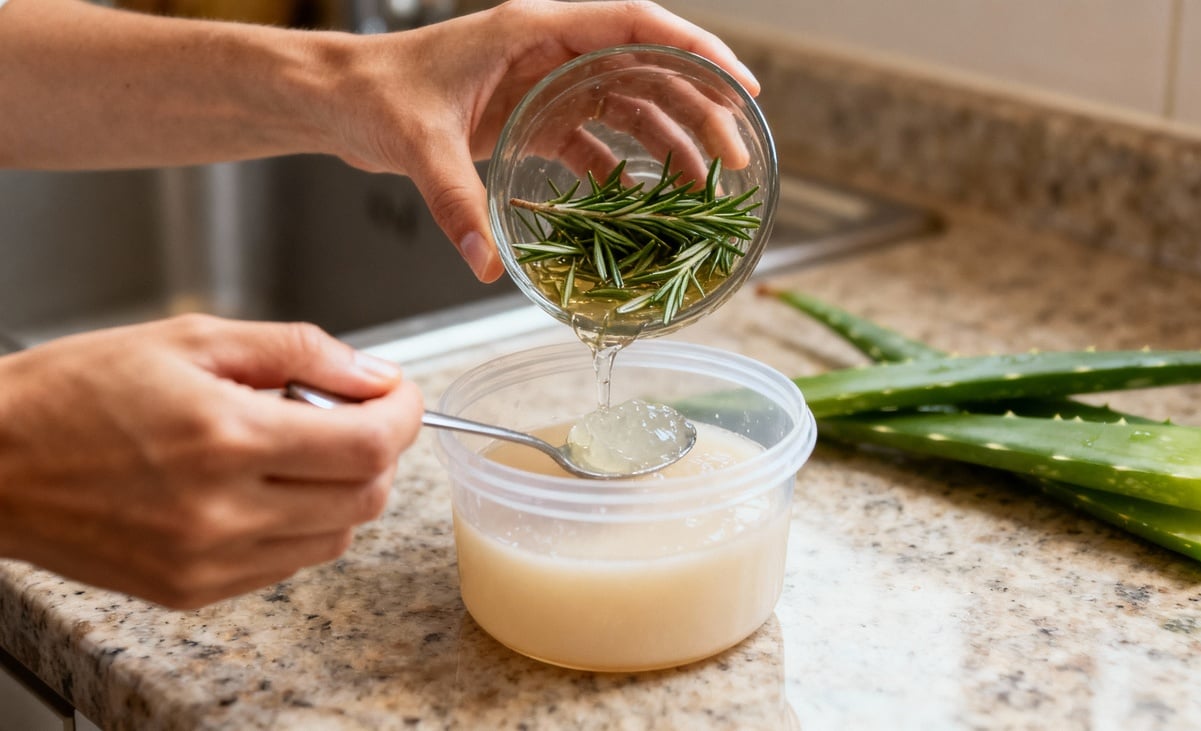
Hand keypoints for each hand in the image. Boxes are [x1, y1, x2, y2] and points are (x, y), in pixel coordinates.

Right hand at [0, 315, 422, 608]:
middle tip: (344, 414)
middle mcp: (223, 510)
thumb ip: (299, 353)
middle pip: (367, 497)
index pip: (370, 444)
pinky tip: (260, 487)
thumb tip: (374, 375)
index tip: (398, 393)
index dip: (404, 414)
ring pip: (337, 536)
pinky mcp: (193, 590)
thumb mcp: (192, 340)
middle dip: (375, 449)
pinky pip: (289, 564)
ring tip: (289, 449)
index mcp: (225, 437)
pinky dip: (300, 525)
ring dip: (341, 489)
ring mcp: (209, 560)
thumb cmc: (77, 391)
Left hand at [316, 0, 760, 281]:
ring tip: (700, 188)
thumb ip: (455, 199)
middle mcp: (549, 51)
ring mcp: (543, 85)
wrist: (338, 99)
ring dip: (666, 145)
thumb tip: (487, 262)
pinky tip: (636, 206)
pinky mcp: (529, 119)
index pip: (635, 24)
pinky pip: (591, 142)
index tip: (739, 84)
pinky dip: (618, 172)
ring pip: (626, 109)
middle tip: (735, 157)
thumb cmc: (373, 92)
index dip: (695, 50)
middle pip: (645, 71)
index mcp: (535, 29)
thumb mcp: (418, 142)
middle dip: (697, 111)